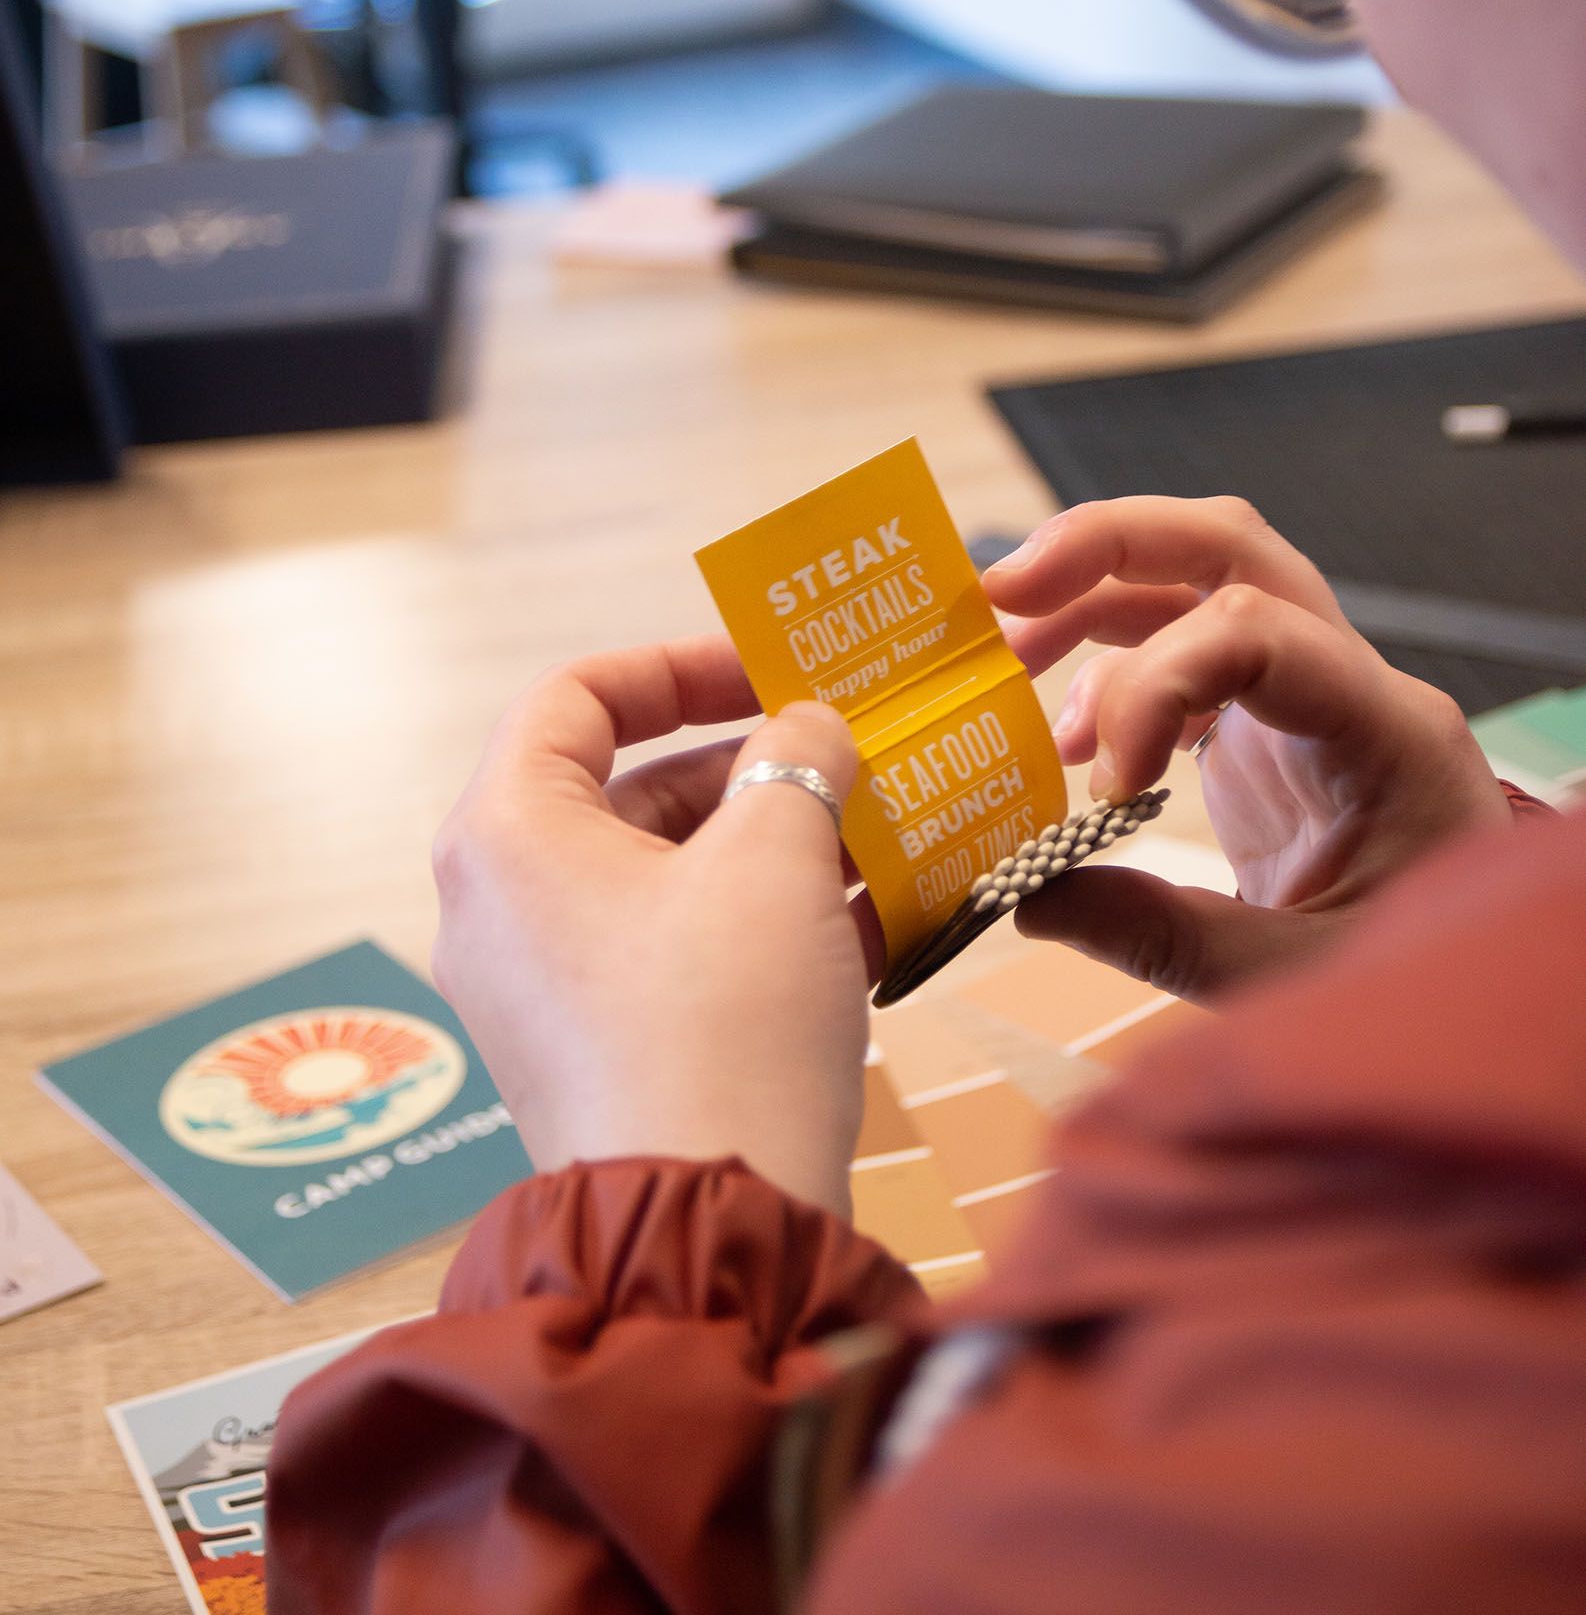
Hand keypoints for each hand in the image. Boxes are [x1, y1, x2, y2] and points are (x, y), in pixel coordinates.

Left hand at [430, 634, 874, 1217]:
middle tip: (845, 759)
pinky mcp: (590, 1054)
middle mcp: (498, 905)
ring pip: (661, 876)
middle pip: (626, 789)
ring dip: (768, 847)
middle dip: (748, 767)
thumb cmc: (723, 1020)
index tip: (773, 673)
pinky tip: (866, 923)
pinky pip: (671, 953)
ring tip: (876, 838)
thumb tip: (810, 728)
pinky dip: (755, 924)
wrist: (712, 1225)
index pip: (576, 695)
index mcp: (507, 832)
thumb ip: (797, 760)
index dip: (680, 665)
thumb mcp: (776, 858)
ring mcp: (538, 989)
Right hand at [983, 496, 1510, 998]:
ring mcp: (1309, 690)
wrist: (1477, 987)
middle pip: (1229, 547)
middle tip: (1003, 592)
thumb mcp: (1299, 978)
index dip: (1154, 683)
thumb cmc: (1419, 978)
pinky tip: (1067, 734)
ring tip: (1004, 654)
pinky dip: (1112, 666)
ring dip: (1092, 596)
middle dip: (1108, 548)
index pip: (1259, 630)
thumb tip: (1030, 895)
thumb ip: (1166, 938)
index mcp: (1386, 728)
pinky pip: (1184, 645)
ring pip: (1197, 578)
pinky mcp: (1271, 719)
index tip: (1104, 785)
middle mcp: (1350, 681)